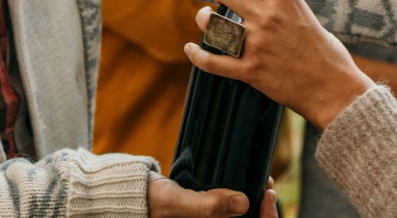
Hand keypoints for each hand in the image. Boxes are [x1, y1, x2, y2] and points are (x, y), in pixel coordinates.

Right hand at [146, 172, 277, 216]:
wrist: (129, 194)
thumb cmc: (149, 202)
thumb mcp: (177, 203)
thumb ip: (207, 206)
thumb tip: (243, 202)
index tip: (268, 194)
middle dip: (263, 211)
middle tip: (267, 184)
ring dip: (254, 207)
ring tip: (260, 183)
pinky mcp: (207, 217)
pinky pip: (230, 214)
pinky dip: (240, 204)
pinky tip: (245, 188)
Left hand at [184, 0, 375, 130]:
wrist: (335, 91)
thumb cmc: (328, 55)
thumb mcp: (306, 17)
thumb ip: (283, 6)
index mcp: (286, 1)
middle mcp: (268, 18)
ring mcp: (256, 45)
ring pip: (213, 22)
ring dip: (206, 18)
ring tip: (207, 17)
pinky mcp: (249, 71)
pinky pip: (212, 61)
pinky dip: (197, 55)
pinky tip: (191, 49)